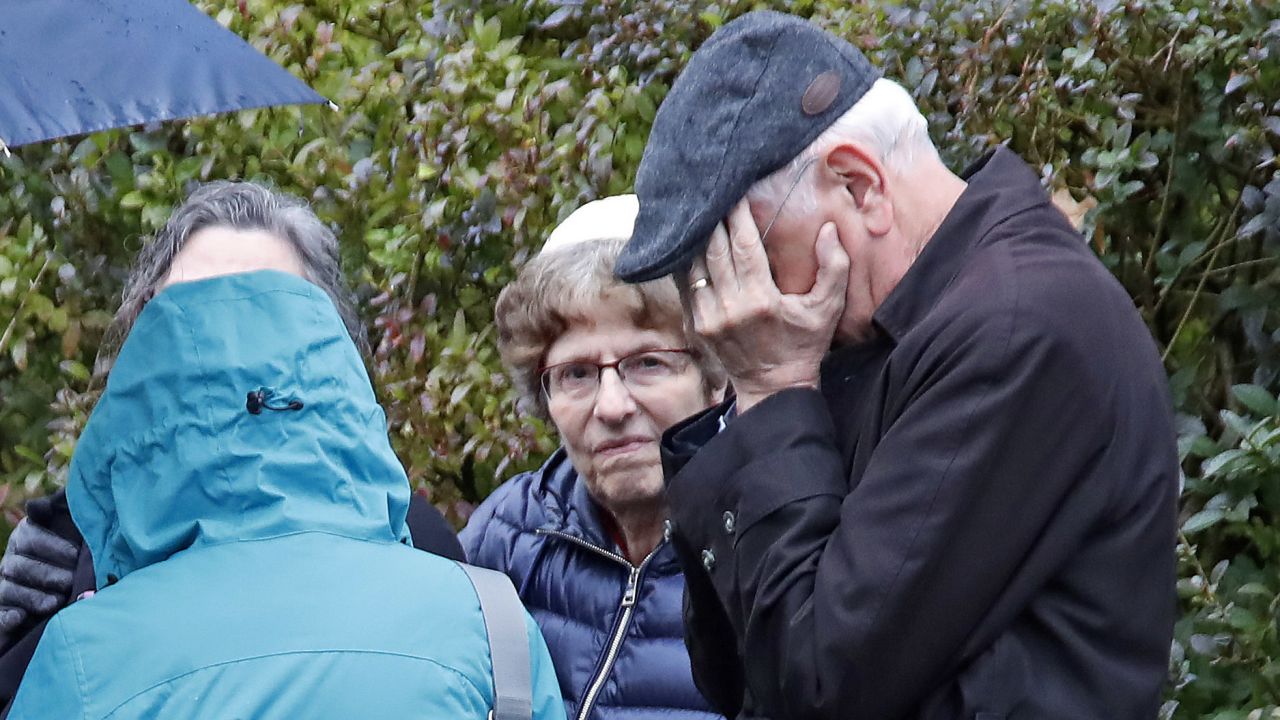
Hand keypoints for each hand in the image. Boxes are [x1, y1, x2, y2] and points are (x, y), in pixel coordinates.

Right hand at [0, 516, 78, 638]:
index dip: (52, 545)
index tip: (76, 554)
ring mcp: (3, 587)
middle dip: (47, 574)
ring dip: (33, 596)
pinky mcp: (1, 613)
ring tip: (57, 602)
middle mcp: (11, 561)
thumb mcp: (71, 541)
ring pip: (9, 589)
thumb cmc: (71, 563)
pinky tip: (20, 618)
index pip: (29, 536)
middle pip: (19, 565)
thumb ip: (59, 518)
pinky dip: (7, 617)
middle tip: (71, 581)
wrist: (61, 597)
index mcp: (25, 538)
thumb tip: (39, 505)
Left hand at [682, 200, 849, 412]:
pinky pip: (685, 286)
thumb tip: (829, 229)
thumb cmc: (804, 345)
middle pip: (714, 251)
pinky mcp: (697, 326)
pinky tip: (688, 244)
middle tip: (714, 196)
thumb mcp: (827, 309)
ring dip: (696, 239)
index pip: (744, 247)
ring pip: (694, 267)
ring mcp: (708, 318)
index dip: (738, 217)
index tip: (736, 194)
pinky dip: (686, 263)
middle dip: (714, 220)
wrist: (774, 389)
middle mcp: (729, 308)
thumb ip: (834, 268)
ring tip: (698, 214)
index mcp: (760, 301)